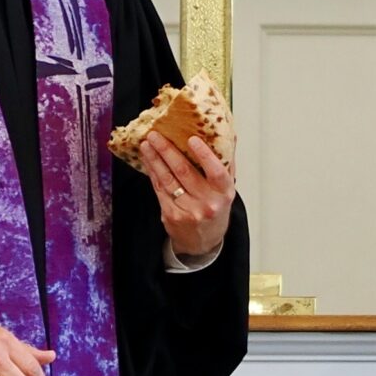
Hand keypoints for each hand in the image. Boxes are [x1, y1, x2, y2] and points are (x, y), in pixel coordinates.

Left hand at [143, 131, 234, 259]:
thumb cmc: (215, 208)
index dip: (204, 155)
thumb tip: (228, 134)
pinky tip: (148, 161)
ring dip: (155, 160)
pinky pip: (159, 189)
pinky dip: (153, 173)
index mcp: (224, 193)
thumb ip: (226, 163)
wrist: (203, 241)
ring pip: (167, 180)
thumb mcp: (226, 189)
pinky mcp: (171, 215)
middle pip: (184, 172)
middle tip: (156, 135)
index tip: (191, 139)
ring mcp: (188, 211)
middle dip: (167, 151)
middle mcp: (207, 203)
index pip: (216, 172)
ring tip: (146, 144)